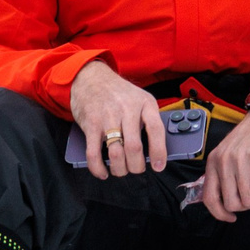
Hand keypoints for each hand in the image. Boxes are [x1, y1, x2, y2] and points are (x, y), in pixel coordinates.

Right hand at [68, 61, 165, 178]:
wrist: (91, 78)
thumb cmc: (119, 94)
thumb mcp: (140, 99)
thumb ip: (148, 120)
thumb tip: (155, 152)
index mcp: (144, 103)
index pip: (156, 130)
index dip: (159, 152)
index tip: (158, 166)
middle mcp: (127, 109)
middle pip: (134, 147)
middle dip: (137, 166)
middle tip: (136, 169)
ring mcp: (107, 117)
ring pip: (116, 153)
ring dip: (119, 169)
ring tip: (121, 170)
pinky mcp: (91, 124)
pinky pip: (93, 153)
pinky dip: (98, 168)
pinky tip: (103, 172)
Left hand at [202, 108, 249, 221]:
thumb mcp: (229, 153)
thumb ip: (224, 174)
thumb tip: (228, 202)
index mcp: (214, 162)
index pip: (210, 198)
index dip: (220, 214)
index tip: (231, 218)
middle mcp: (224, 162)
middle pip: (232, 203)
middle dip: (246, 208)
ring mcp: (241, 161)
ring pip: (248, 200)